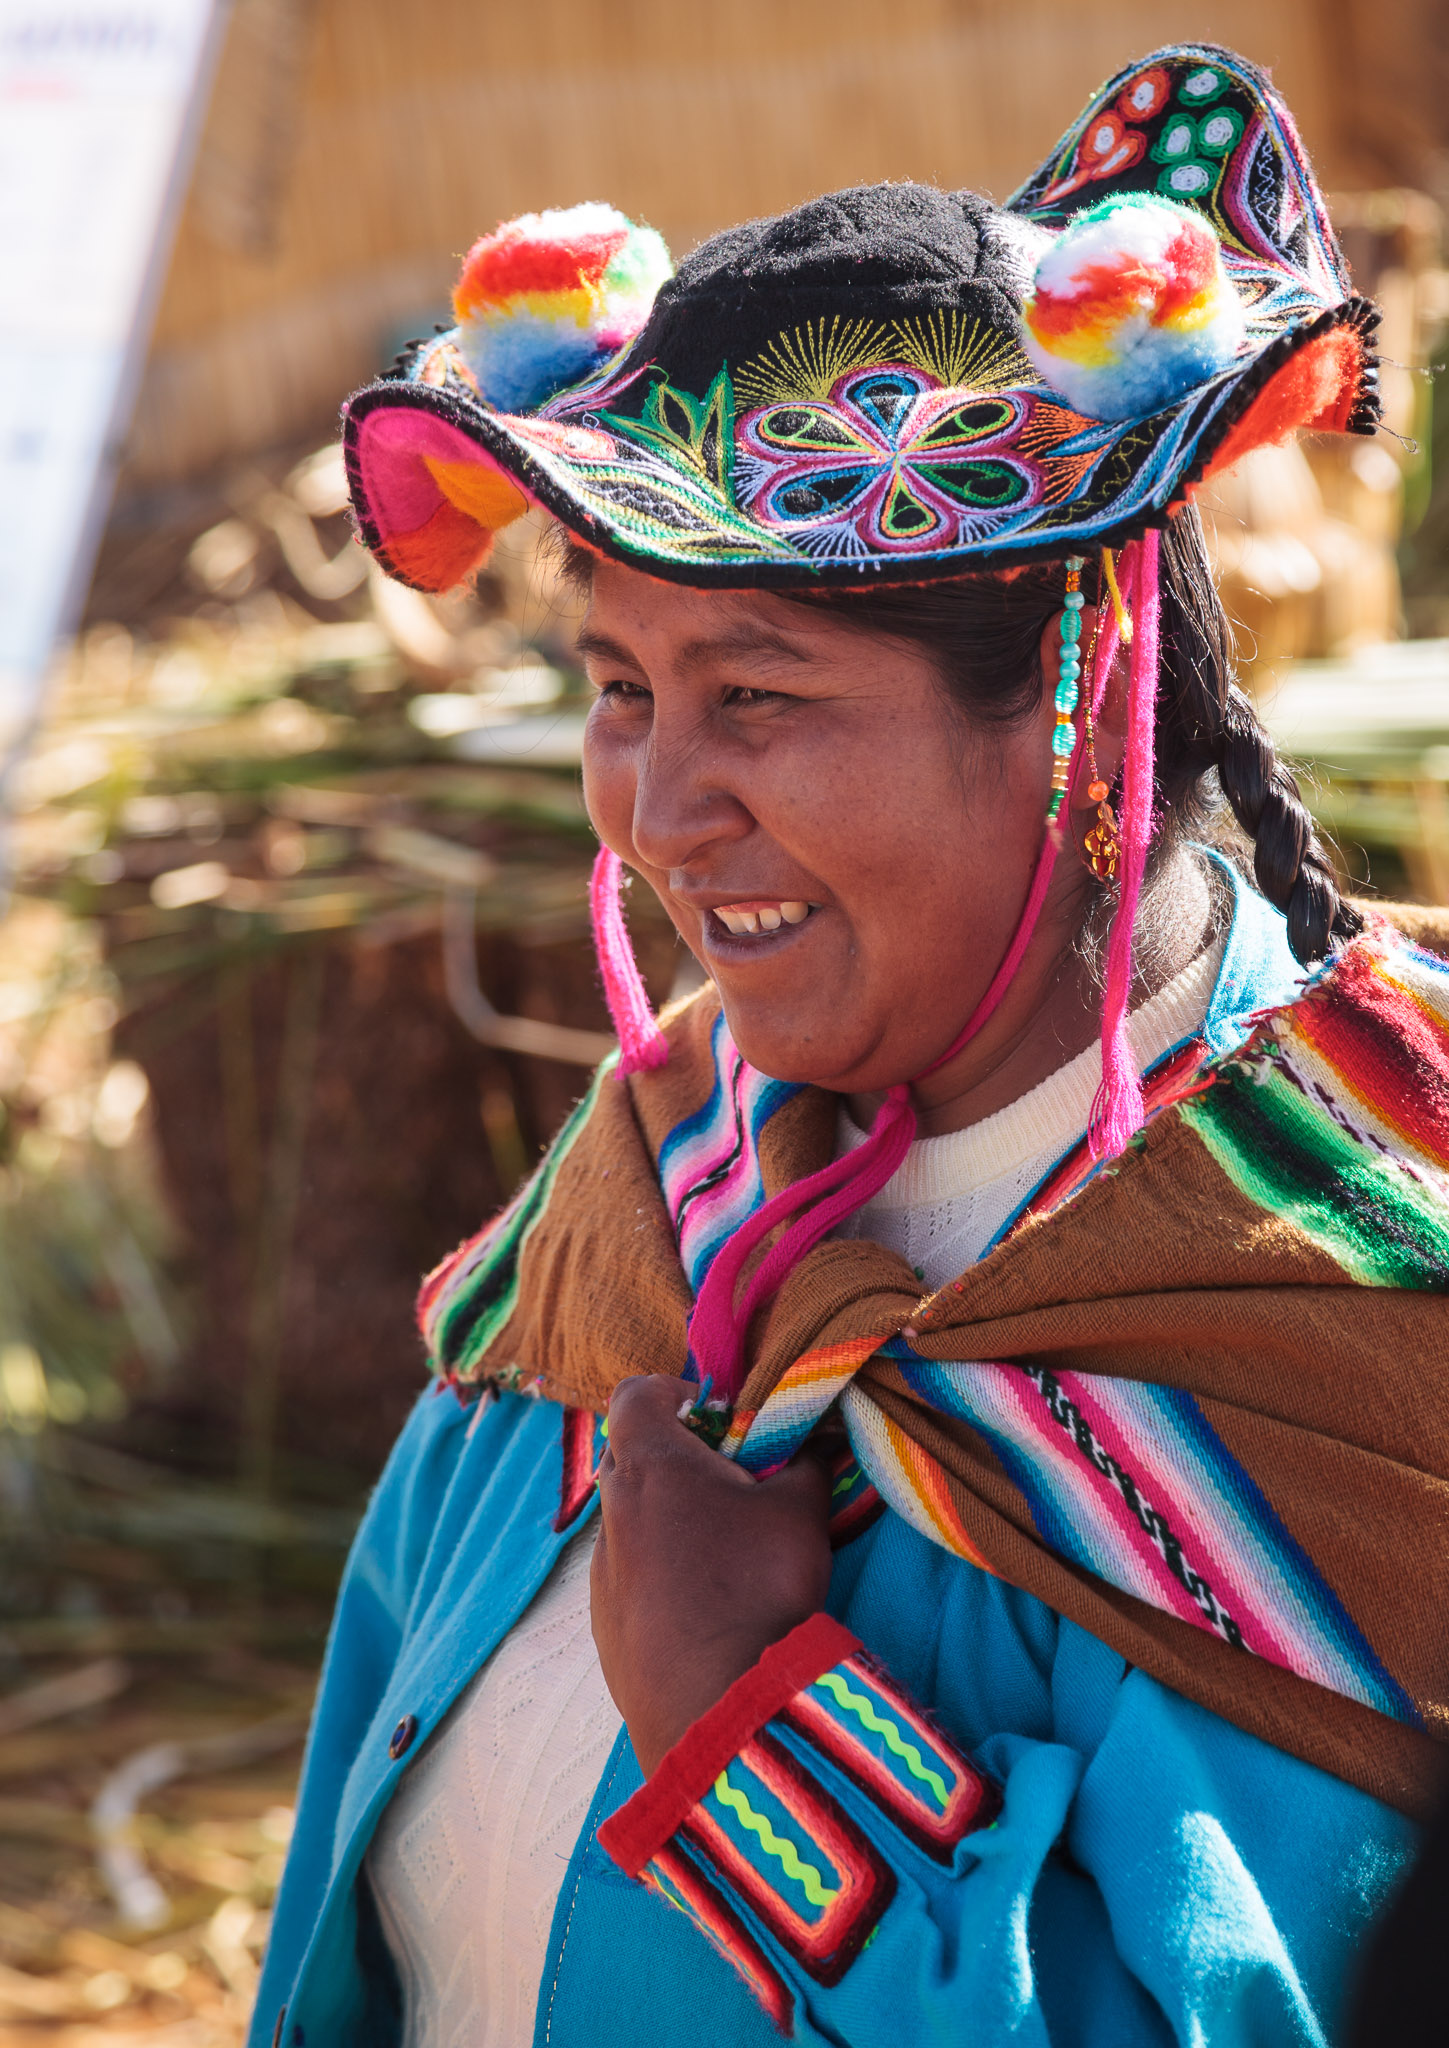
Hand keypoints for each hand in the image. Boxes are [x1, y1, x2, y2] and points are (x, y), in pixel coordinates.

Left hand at [591, 1375, 832, 1775]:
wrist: (720, 1706)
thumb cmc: (758, 1588)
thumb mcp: (800, 1511)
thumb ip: (807, 1461)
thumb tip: (819, 1437)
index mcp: (651, 1463)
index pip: (636, 1393)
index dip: (674, 1392)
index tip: (717, 1417)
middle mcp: (612, 1509)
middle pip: (631, 1454)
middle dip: (677, 1456)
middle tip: (731, 1482)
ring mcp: (601, 1571)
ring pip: (629, 1518)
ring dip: (668, 1518)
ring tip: (723, 1551)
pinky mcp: (604, 1623)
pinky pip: (628, 1574)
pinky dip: (659, 1572)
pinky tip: (705, 1605)